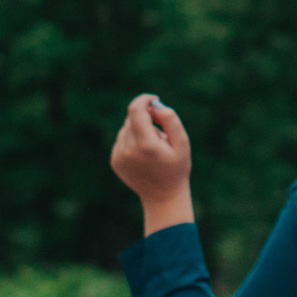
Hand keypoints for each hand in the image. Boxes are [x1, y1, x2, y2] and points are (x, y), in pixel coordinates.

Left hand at [110, 94, 194, 235]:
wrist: (163, 197)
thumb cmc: (176, 168)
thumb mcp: (182, 143)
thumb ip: (170, 120)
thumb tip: (155, 106)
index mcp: (146, 144)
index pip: (136, 110)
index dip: (144, 100)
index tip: (154, 100)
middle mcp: (128, 150)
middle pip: (132, 119)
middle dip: (146, 117)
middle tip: (161, 130)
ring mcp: (119, 156)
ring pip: (126, 129)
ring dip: (139, 130)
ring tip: (153, 147)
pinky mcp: (114, 161)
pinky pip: (122, 140)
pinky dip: (132, 140)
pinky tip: (144, 154)